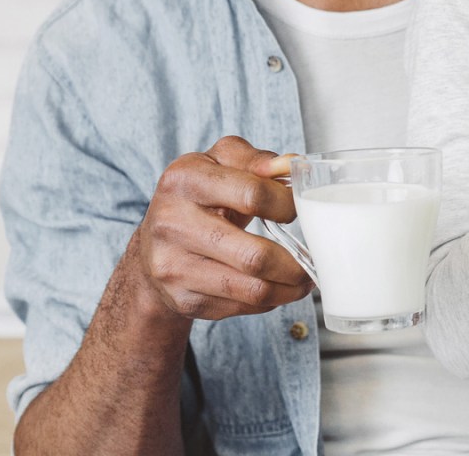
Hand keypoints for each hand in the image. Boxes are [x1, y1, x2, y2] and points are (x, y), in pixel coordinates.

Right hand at [134, 135, 312, 321]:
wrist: (155, 238)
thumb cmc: (199, 194)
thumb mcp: (222, 162)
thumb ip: (259, 160)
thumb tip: (294, 166)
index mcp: (185, 178)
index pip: (253, 195)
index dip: (287, 204)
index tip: (299, 210)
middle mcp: (172, 223)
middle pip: (254, 256)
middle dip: (294, 263)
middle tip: (312, 261)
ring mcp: (172, 266)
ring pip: (251, 289)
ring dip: (288, 288)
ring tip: (303, 279)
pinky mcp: (181, 298)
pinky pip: (239, 308)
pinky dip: (267, 301)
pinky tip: (276, 288)